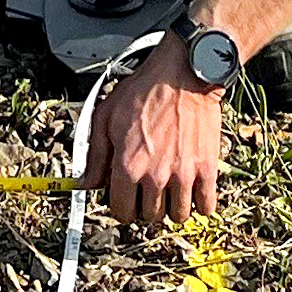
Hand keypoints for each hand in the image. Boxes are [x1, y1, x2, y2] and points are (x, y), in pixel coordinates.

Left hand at [89, 49, 224, 228]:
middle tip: (148, 190)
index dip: (121, 207)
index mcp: (127, 166)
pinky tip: (192, 192)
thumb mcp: (106, 117)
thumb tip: (85, 184)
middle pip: (149, 217)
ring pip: (177, 217)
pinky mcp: (207, 169)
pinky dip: (199, 206)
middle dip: (145, 206)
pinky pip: (206, 207)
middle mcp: (154, 176)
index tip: (126, 199)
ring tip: (170, 191)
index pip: (121, 212)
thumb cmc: (144, 91)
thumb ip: (95, 156)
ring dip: (172, 208)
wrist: (182, 75)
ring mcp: (183, 175)